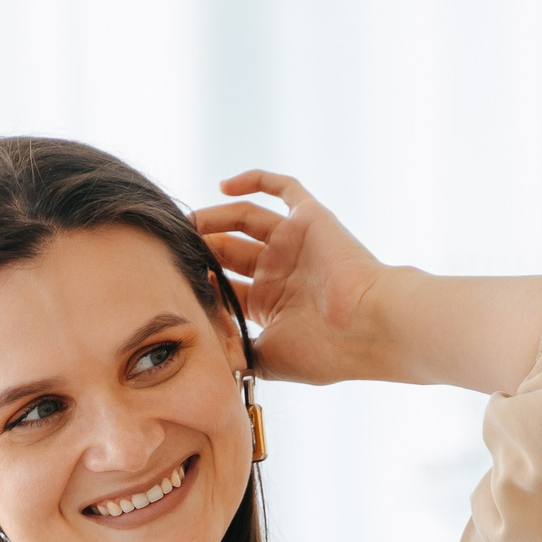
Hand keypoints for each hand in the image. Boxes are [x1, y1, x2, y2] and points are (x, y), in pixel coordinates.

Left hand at [191, 171, 392, 386]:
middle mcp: (281, 271)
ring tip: (187, 223)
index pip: (224, 286)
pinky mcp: (310, 218)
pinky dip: (255, 180)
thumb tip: (200, 357)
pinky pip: (283, 188)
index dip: (199, 283)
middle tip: (174, 248)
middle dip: (201, 249)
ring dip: (215, 218)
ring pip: (246, 219)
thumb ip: (235, 354)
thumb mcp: (267, 360)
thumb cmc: (325, 351)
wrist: (368, 327)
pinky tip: (223, 186)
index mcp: (271, 304)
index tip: (175, 285)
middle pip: (229, 251)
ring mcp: (294, 244)